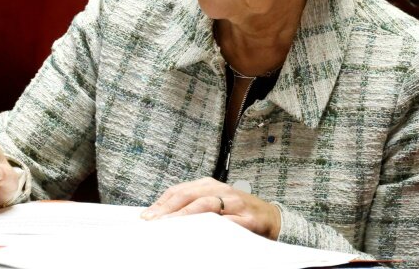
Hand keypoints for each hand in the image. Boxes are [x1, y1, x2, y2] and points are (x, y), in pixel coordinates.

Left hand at [140, 177, 281, 239]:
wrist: (272, 218)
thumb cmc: (238, 212)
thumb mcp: (214, 202)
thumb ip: (192, 205)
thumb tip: (163, 216)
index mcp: (209, 184)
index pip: (179, 190)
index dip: (161, 203)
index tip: (147, 215)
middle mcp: (220, 190)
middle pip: (188, 196)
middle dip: (168, 209)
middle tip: (153, 222)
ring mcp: (234, 203)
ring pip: (205, 206)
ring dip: (185, 216)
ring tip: (170, 225)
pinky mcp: (247, 219)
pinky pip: (227, 223)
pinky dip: (213, 227)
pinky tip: (199, 233)